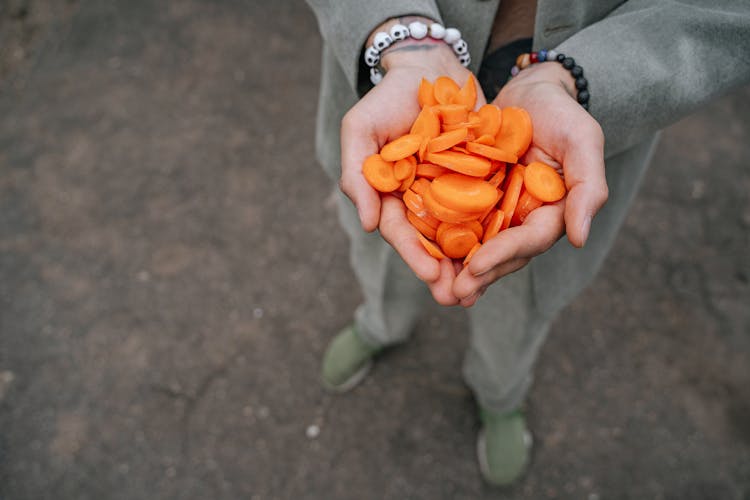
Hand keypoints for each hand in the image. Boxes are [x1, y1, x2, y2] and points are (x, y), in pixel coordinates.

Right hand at [340, 30, 484, 304]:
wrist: (429, 69)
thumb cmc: (387, 99)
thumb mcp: (360, 129)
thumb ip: (356, 173)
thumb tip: (365, 224)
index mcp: (390, 196)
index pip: (399, 230)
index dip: (413, 253)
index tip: (430, 274)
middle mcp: (420, 200)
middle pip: (430, 242)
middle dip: (442, 271)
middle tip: (457, 298)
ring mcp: (450, 192)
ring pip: (460, 233)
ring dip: (469, 262)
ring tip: (481, 288)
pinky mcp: (478, 180)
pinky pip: (488, 209)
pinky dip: (494, 232)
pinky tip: (508, 252)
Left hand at [453, 62, 608, 306]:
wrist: (526, 91)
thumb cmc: (559, 111)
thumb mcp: (582, 139)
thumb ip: (588, 186)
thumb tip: (580, 239)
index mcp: (552, 211)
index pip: (530, 240)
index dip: (503, 255)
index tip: (476, 267)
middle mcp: (523, 218)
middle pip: (502, 254)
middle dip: (478, 275)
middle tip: (452, 294)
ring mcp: (497, 211)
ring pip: (478, 246)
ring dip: (458, 270)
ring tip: (436, 288)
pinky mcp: (472, 200)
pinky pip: (457, 224)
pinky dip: (442, 241)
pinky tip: (423, 256)